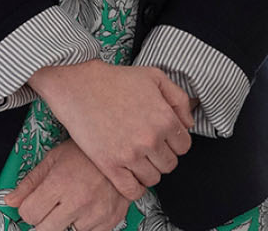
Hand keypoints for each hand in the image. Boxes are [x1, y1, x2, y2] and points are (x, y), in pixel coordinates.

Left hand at [5, 139, 131, 230]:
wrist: (123, 148)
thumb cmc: (87, 152)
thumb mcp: (54, 159)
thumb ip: (30, 182)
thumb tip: (10, 201)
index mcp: (60, 182)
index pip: (28, 214)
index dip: (28, 209)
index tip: (34, 203)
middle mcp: (78, 200)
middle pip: (44, 230)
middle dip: (43, 220)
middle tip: (52, 207)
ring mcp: (96, 212)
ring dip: (68, 221)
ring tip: (75, 201)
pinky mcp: (111, 220)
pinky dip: (86, 224)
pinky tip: (88, 207)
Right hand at [27, 60, 192, 199]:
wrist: (80, 87)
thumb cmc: (115, 81)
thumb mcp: (155, 77)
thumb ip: (179, 99)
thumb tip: (188, 123)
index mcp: (164, 118)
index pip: (184, 146)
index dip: (174, 143)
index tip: (164, 140)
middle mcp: (151, 139)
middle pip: (170, 164)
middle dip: (162, 157)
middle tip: (149, 148)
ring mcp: (131, 154)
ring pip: (153, 179)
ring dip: (148, 171)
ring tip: (137, 159)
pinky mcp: (110, 165)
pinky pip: (132, 190)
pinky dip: (134, 187)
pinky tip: (129, 176)